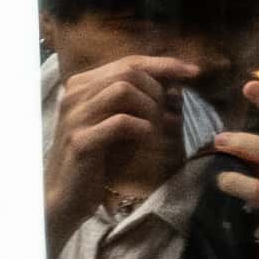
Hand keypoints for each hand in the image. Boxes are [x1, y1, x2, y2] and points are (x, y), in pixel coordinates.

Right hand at [44, 54, 196, 241]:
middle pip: (127, 71)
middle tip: (168, 113)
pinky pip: (120, 122)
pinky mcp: (80, 141)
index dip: (163, 64)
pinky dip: (141, 127)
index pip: (128, 61)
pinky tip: (146, 138)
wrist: (65, 197)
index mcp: (82, 85)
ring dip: (149, 107)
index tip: (193, 71)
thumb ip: (140, 102)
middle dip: (157, 89)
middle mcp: (74, 94)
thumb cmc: (98, 159)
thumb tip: (176, 87)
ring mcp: (74, 116)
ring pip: (123, 90)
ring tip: (155, 127)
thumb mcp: (121, 125)